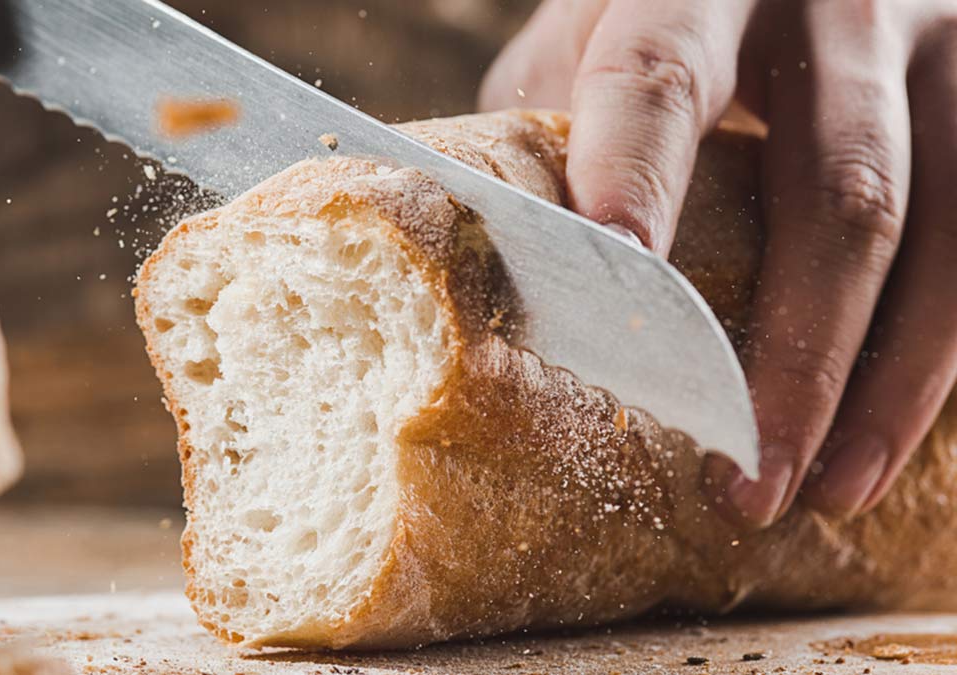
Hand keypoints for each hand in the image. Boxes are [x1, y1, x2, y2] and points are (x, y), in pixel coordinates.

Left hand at [481, 0, 956, 526]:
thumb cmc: (664, 20)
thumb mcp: (591, 39)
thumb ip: (550, 126)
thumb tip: (476, 261)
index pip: (660, 75)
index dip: (635, 180)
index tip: (610, 288)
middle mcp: (836, 7)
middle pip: (832, 187)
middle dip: (788, 354)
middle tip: (736, 474)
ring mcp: (932, 49)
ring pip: (929, 233)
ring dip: (876, 385)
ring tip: (813, 490)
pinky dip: (927, 363)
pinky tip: (873, 445)